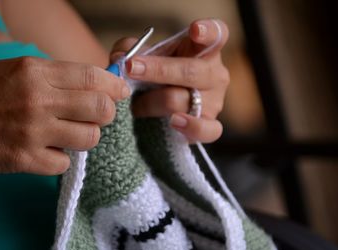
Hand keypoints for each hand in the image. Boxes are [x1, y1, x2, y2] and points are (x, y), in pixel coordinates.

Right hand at [0, 57, 127, 174]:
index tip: (121, 91)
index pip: (92, 77)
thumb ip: (56, 76)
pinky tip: (48, 151)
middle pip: (100, 108)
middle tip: (98, 116)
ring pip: (89, 138)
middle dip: (107, 113)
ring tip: (69, 134)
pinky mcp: (24, 159)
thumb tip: (96, 84)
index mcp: (36, 72)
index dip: (114, 85)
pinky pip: (65, 162)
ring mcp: (32, 131)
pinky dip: (62, 158)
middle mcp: (37, 99)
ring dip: (85, 137)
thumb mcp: (17, 70)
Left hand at [110, 19, 229, 142]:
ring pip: (182, 100)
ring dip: (152, 102)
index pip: (216, 34)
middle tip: (131, 69)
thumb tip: (121, 57)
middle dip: (158, 70)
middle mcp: (214, 74)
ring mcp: (214, 101)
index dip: (207, 31)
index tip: (194, 30)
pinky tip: (174, 122)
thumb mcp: (141, 55)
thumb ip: (129, 49)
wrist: (157, 105)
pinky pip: (207, 130)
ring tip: (136, 105)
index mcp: (203, 49)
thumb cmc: (153, 74)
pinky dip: (191, 126)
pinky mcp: (209, 124)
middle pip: (190, 71)